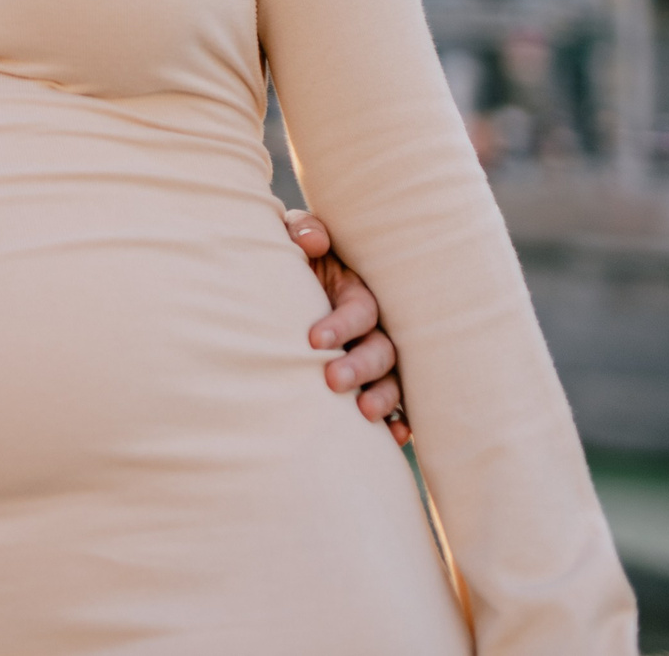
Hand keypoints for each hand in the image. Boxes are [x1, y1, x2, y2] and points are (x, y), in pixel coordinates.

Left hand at [285, 209, 408, 444]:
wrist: (270, 289)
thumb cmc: (285, 260)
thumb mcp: (290, 239)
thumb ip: (302, 232)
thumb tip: (316, 242)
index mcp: (355, 291)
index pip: (360, 309)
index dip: (342, 324)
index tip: (313, 341)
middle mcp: (372, 326)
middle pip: (382, 348)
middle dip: (361, 365)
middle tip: (333, 380)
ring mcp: (373, 356)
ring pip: (392, 378)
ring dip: (383, 396)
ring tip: (363, 413)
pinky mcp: (369, 383)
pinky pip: (395, 405)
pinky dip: (398, 421)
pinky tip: (392, 435)